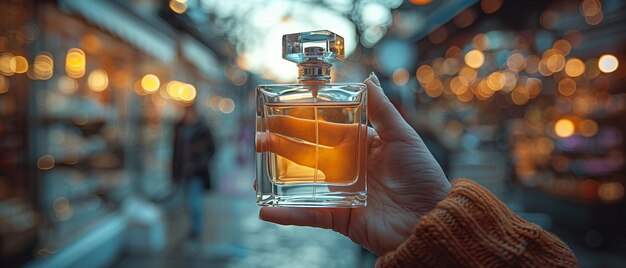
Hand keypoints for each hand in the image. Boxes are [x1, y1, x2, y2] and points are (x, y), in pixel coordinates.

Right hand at [257, 73, 450, 255]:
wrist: (430, 218)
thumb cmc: (422, 177)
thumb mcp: (403, 137)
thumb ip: (382, 110)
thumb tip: (367, 79)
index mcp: (359, 145)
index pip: (324, 129)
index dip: (301, 121)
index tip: (278, 112)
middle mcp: (345, 167)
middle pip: (306, 153)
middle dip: (281, 144)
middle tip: (258, 136)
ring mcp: (339, 192)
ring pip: (302, 182)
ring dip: (276, 176)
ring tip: (255, 168)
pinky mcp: (339, 216)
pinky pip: (309, 214)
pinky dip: (288, 214)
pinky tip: (265, 208)